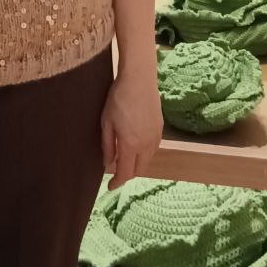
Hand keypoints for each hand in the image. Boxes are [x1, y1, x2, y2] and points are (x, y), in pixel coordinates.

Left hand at [100, 67, 162, 189]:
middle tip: (116, 171)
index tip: (110, 187)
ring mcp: (155, 136)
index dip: (117, 182)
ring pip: (148, 160)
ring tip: (125, 158)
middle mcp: (146, 144)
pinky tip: (136, 146)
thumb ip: (107, 146)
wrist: (139, 79)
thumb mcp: (106, 122)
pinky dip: (145, 154)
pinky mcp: (160, 128)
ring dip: (137, 164)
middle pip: (139, 170)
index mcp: (131, 145)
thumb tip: (108, 164)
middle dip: (128, 174)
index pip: (125, 173)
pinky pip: (153, 149)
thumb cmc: (118, 99)